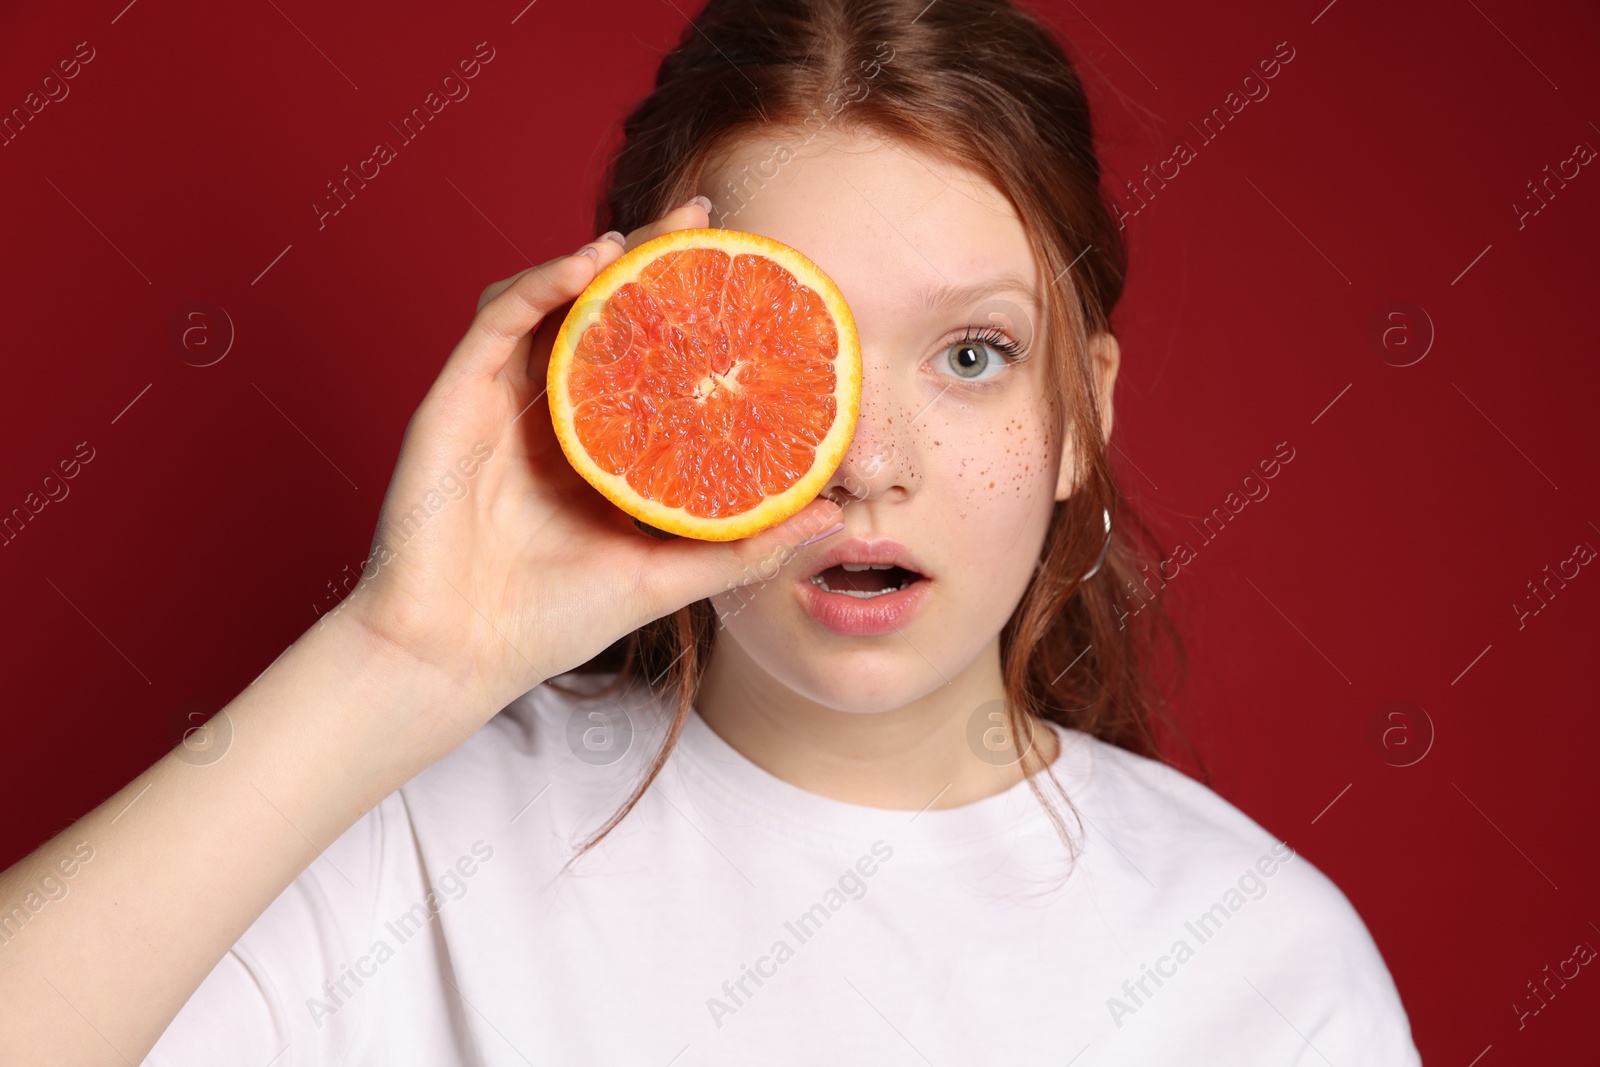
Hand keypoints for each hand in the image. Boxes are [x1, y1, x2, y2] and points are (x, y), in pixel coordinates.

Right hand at [330, 199, 841, 746]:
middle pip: (600, 313)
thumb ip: (742, 544)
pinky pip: (498, 319)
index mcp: (595, 446)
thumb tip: (834, 515)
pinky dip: (542, 282)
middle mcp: (548, 412)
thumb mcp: (666, 576)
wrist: (454, 656)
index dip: (688, 311)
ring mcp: (499, 400)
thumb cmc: (549, 623)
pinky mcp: (454, 397)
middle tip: (706, 218)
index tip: (749, 275)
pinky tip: (591, 265)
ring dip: (597, 259)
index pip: (645, 357)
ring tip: (651, 238)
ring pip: (548, 302)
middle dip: (650, 259)